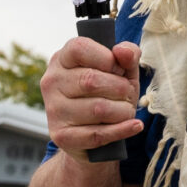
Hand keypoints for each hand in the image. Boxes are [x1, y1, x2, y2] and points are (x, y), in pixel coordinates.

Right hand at [43, 37, 143, 159]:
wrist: (92, 138)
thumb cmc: (108, 94)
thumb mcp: (121, 70)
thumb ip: (128, 54)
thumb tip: (123, 51)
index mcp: (62, 59)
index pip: (79, 48)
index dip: (107, 58)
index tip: (118, 69)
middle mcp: (52, 82)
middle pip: (91, 80)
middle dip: (121, 88)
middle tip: (128, 94)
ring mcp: (54, 110)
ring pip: (98, 109)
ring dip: (123, 111)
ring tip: (126, 110)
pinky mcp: (61, 136)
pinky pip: (97, 134)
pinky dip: (122, 130)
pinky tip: (134, 125)